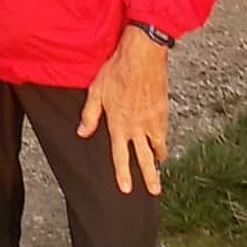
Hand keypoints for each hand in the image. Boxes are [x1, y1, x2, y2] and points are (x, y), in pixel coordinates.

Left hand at [77, 24, 169, 195]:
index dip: (123, 174)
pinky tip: (163, 144)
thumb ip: (89, 115)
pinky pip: (164, 131)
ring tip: (160, 169)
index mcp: (119, 124)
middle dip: (150, 176)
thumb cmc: (116, 70)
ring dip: (159, 158)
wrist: (142, 55)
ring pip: (158, 146)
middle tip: (155, 192)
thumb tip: (82, 133)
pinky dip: (163, 140)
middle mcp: (138, 126)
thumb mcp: (96, 92)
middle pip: (145, 157)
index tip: (127, 190)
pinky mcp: (163, 110)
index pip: (121, 155)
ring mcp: (153, 119)